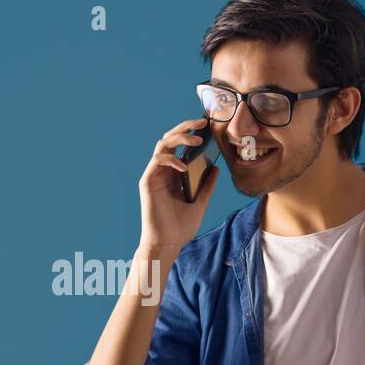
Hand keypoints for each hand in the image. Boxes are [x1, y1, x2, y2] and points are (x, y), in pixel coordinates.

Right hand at [138, 117, 219, 254]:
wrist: (168, 243)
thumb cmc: (181, 226)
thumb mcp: (201, 202)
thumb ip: (207, 185)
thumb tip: (217, 167)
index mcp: (175, 173)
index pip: (181, 146)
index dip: (191, 133)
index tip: (207, 126)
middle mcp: (163, 170)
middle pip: (170, 139)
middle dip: (185, 127)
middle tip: (202, 122)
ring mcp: (154, 174)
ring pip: (162, 145)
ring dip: (179, 139)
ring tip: (197, 140)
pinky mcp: (147, 181)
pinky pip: (157, 161)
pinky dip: (171, 160)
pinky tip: (184, 167)